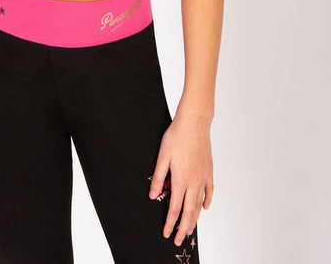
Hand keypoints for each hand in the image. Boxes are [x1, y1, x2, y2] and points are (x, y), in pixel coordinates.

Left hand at [149, 112, 213, 246]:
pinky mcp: (209, 170)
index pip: (175, 208)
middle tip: (178, 240)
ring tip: (190, 229)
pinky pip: (209, 190)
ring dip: (194, 218)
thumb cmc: (177, 136)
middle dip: (183, 228)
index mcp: (181, 179)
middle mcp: (194, 181)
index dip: (170, 223)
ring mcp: (203, 176)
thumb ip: (158, 177)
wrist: (194, 122)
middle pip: (189, 211)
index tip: (166, 233)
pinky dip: (207, 201)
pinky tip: (205, 207)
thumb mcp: (162, 156)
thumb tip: (153, 195)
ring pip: (200, 204)